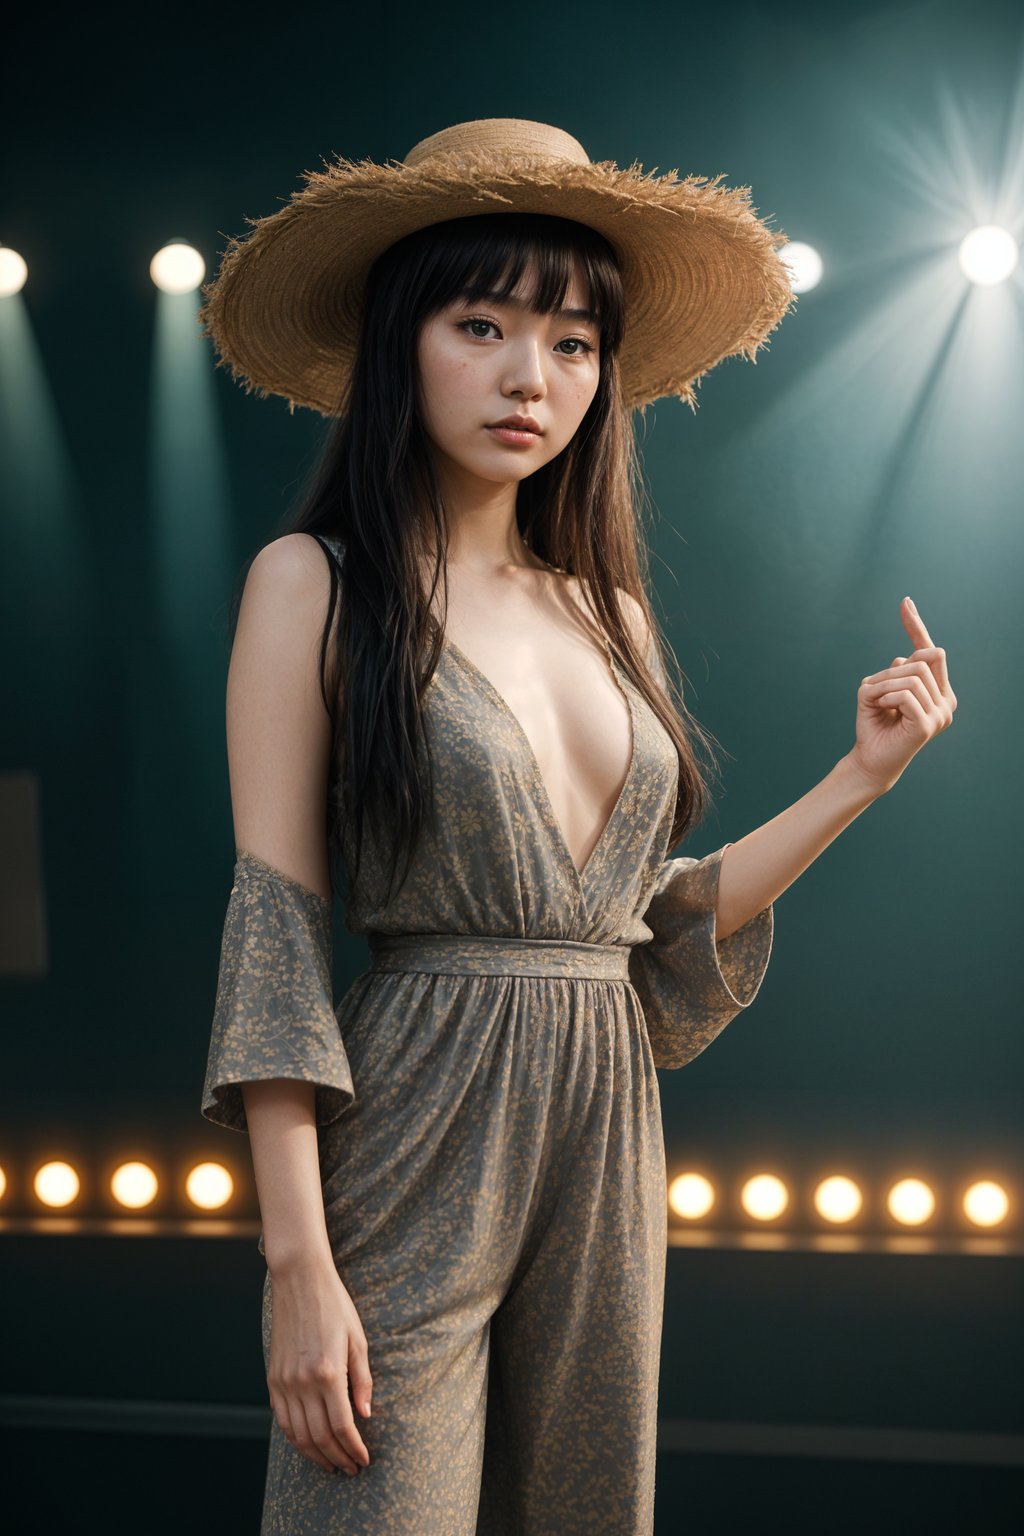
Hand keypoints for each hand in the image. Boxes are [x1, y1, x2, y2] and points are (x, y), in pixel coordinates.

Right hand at [266, 1257, 372, 1476]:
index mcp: (328, 1372)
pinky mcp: (273, 1378)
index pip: (342, 1426)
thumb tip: (365, 1415)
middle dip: (337, 1457)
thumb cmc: (335, 1306)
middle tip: (351, 1468)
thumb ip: (362, 1380)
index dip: (354, 1448)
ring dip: (316, 1454)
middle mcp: (303, 1381)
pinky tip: (309, 1444)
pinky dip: (295, 1438)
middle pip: (319, 1436)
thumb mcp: (358, 1340)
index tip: (363, 1460)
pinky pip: (281, 1419)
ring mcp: (284, 1381)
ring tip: (332, 1464)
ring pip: (297, 1434)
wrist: (300, 1281)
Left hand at [847, 596, 956, 795]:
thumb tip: (904, 658)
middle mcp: (946, 701)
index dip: (916, 627)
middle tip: (874, 692)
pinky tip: (882, 711)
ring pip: (911, 675)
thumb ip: (895, 672)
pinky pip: (904, 694)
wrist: (870, 759)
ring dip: (884, 686)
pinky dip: (886, 697)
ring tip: (878, 704)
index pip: (930, 652)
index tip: (904, 602)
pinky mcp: (927, 724)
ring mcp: (940, 714)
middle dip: (890, 672)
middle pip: (921, 660)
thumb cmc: (875, 724)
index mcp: (939, 691)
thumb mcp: (879, 689)